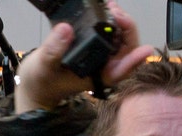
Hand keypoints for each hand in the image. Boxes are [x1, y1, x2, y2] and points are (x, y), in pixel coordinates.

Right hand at [15, 0, 153, 112]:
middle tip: (116, 12)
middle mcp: (104, 66)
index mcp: (98, 77)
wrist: (36, 83)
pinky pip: (108, 32)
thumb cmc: (41, 82)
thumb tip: (66, 29)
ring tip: (111, 6)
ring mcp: (100, 56)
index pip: (123, 70)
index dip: (135, 59)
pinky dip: (109, 20)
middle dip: (126, 29)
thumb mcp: (44, 67)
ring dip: (119, 21)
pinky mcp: (94, 46)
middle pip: (126, 49)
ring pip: (119, 38)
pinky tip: (106, 7)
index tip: (145, 49)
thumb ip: (53, 50)